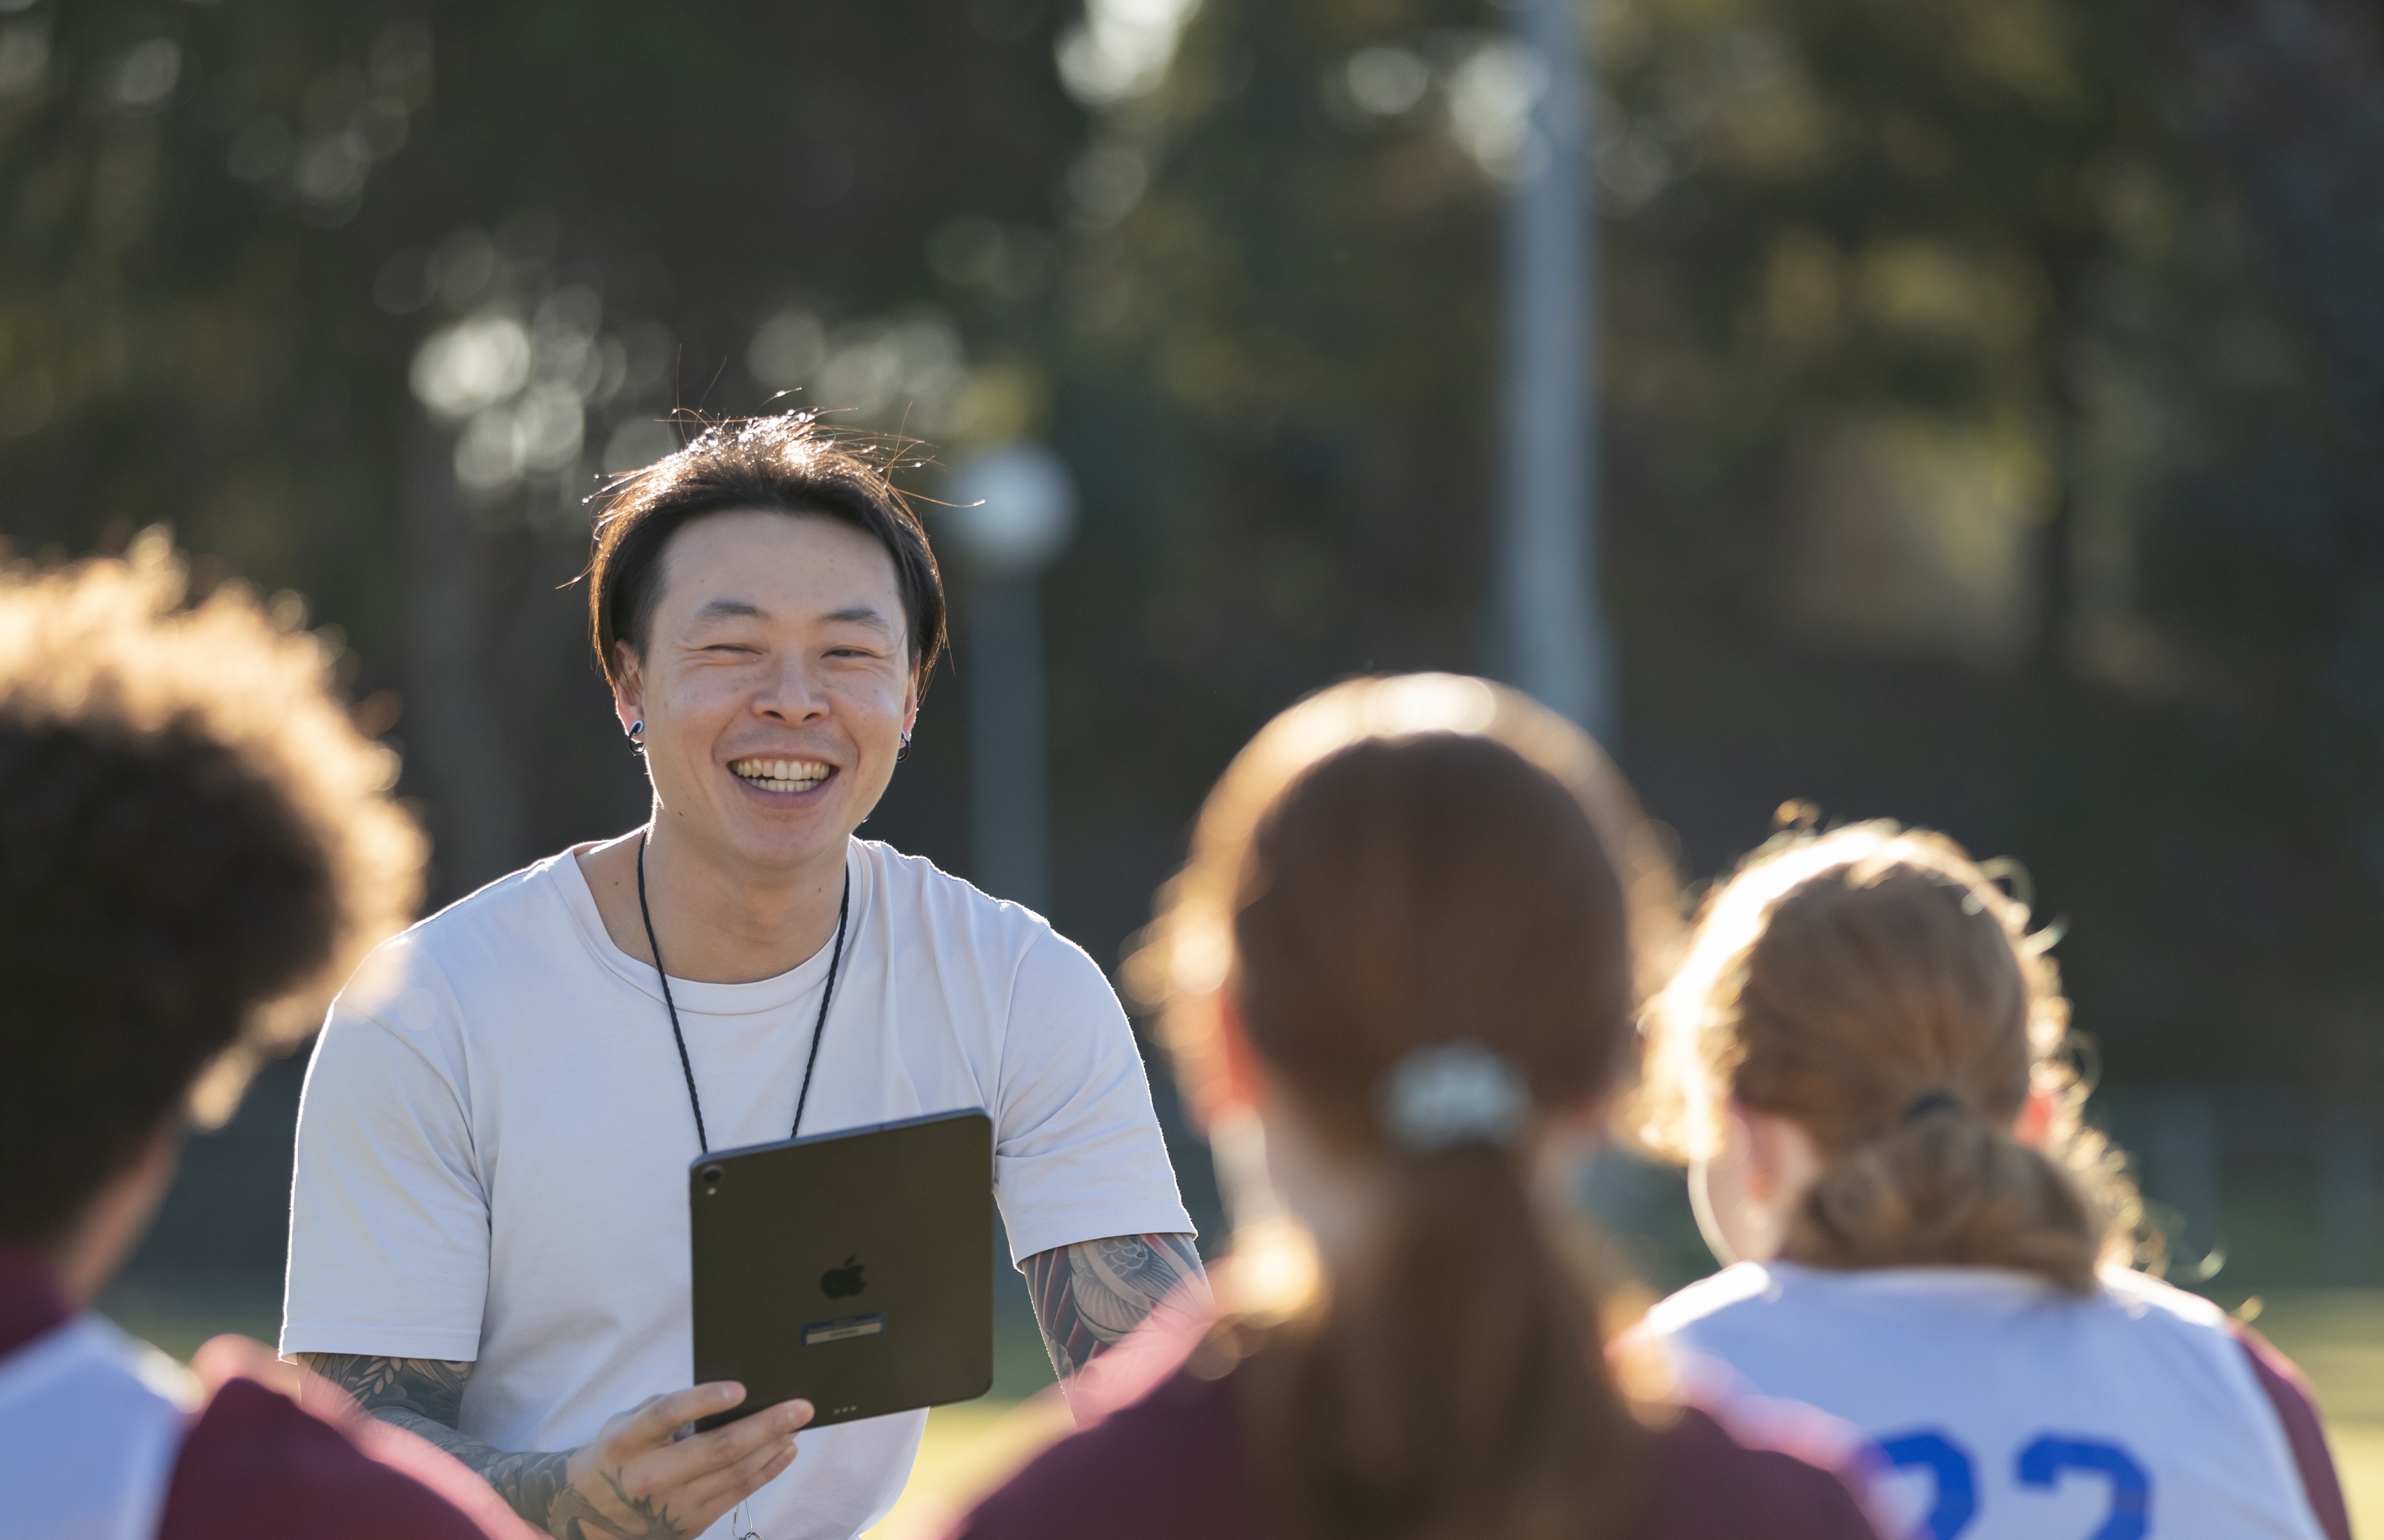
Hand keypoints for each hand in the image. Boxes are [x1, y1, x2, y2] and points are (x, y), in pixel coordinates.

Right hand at [547, 1382, 810, 1538]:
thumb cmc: (619, 1453)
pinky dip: (765, 1471)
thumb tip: (727, 1396)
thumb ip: (667, 1409)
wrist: (591, 1511)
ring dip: (772, 1446)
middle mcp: (650, 1476)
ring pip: (735, 1473)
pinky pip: (737, 1494)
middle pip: (717, 1449)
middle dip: (766, 1425)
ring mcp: (672, 1506)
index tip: (740, 1388)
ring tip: (797, 1424)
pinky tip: (783, 1451)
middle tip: (800, 1407)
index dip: (705, 1400)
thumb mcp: (627, 1423)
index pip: (667, 1416)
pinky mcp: (689, 1524)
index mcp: (628, 1442)